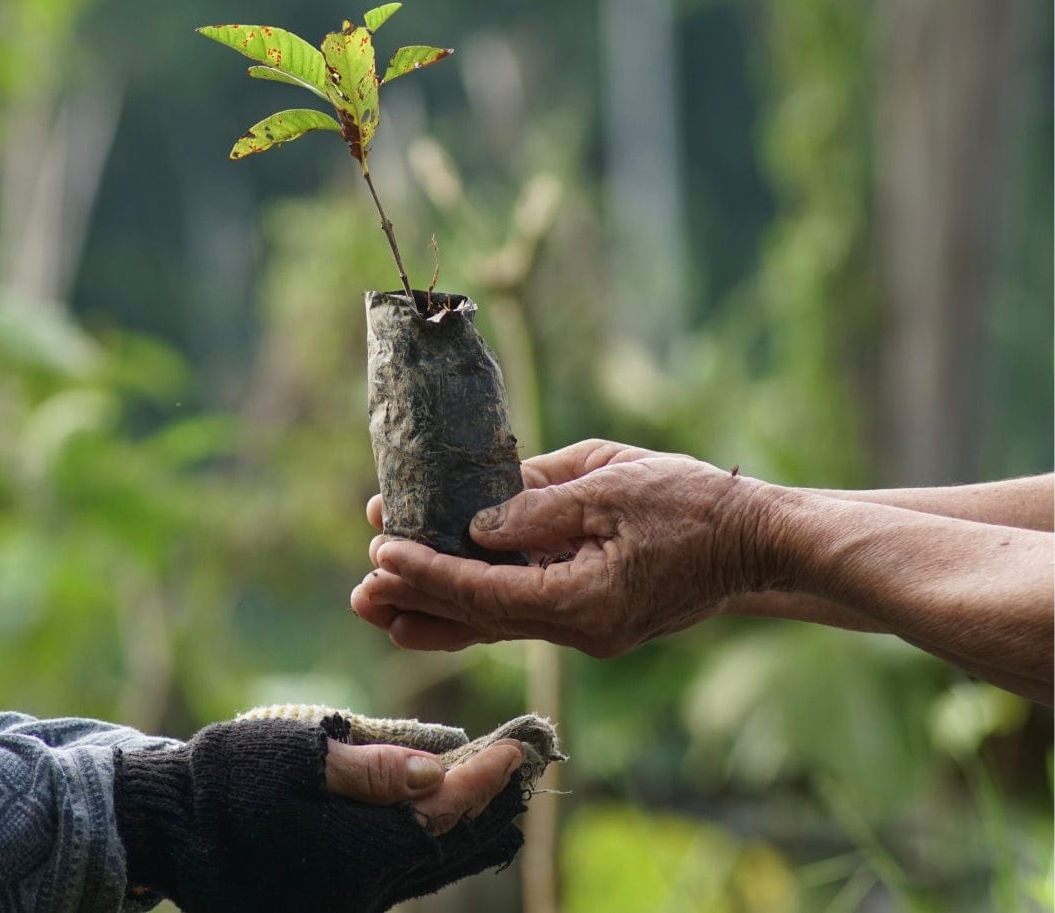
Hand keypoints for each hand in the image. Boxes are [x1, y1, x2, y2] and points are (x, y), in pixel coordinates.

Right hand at [115, 718, 532, 912]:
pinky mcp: (332, 900)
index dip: (484, 782)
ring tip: (493, 783)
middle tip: (519, 765)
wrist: (166, 827)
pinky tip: (437, 809)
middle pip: (443, 851)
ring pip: (423, 866)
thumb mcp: (298, 758)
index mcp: (355, 856)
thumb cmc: (230, 781)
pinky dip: (425, 839)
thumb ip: (369, 770)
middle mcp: (359, 894)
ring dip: (459, 823)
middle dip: (485, 805)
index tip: (515, 748)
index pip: (441, 818)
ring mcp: (346, 903)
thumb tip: (435, 772)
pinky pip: (397, 873)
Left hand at [352, 439, 774, 656]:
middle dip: (417, 604)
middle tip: (358, 594)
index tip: (380, 550)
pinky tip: (441, 603)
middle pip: (482, 621)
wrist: (756, 540)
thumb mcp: (612, 484)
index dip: (429, 571)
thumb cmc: (694, 503)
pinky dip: (479, 606)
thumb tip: (476, 524)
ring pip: (497, 624)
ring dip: (438, 613)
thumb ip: (540, 504)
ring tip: (378, 606)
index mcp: (585, 600)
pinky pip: (524, 615)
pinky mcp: (592, 617)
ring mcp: (587, 630)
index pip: (487, 592)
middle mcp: (580, 630)